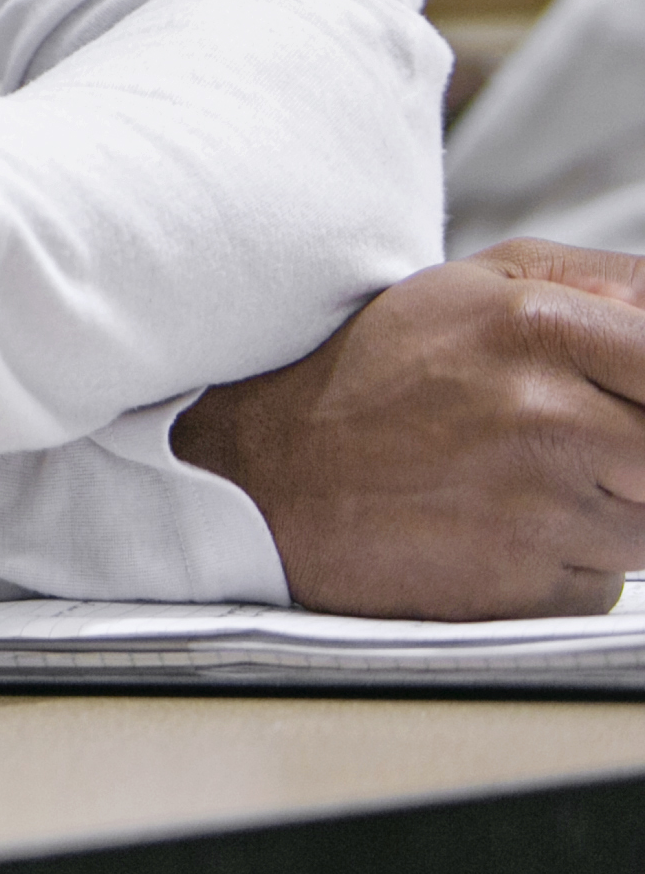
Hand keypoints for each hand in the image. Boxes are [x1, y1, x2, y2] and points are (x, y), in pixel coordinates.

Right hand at [173, 241, 644, 618]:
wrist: (265, 474)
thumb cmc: (374, 371)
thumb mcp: (481, 284)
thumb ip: (607, 289)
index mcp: (539, 325)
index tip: (625, 407)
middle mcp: (544, 415)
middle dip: (634, 456)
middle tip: (581, 445)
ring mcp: (537, 509)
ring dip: (612, 512)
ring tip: (529, 482)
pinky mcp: (525, 588)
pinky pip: (600, 585)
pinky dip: (567, 566)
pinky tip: (500, 531)